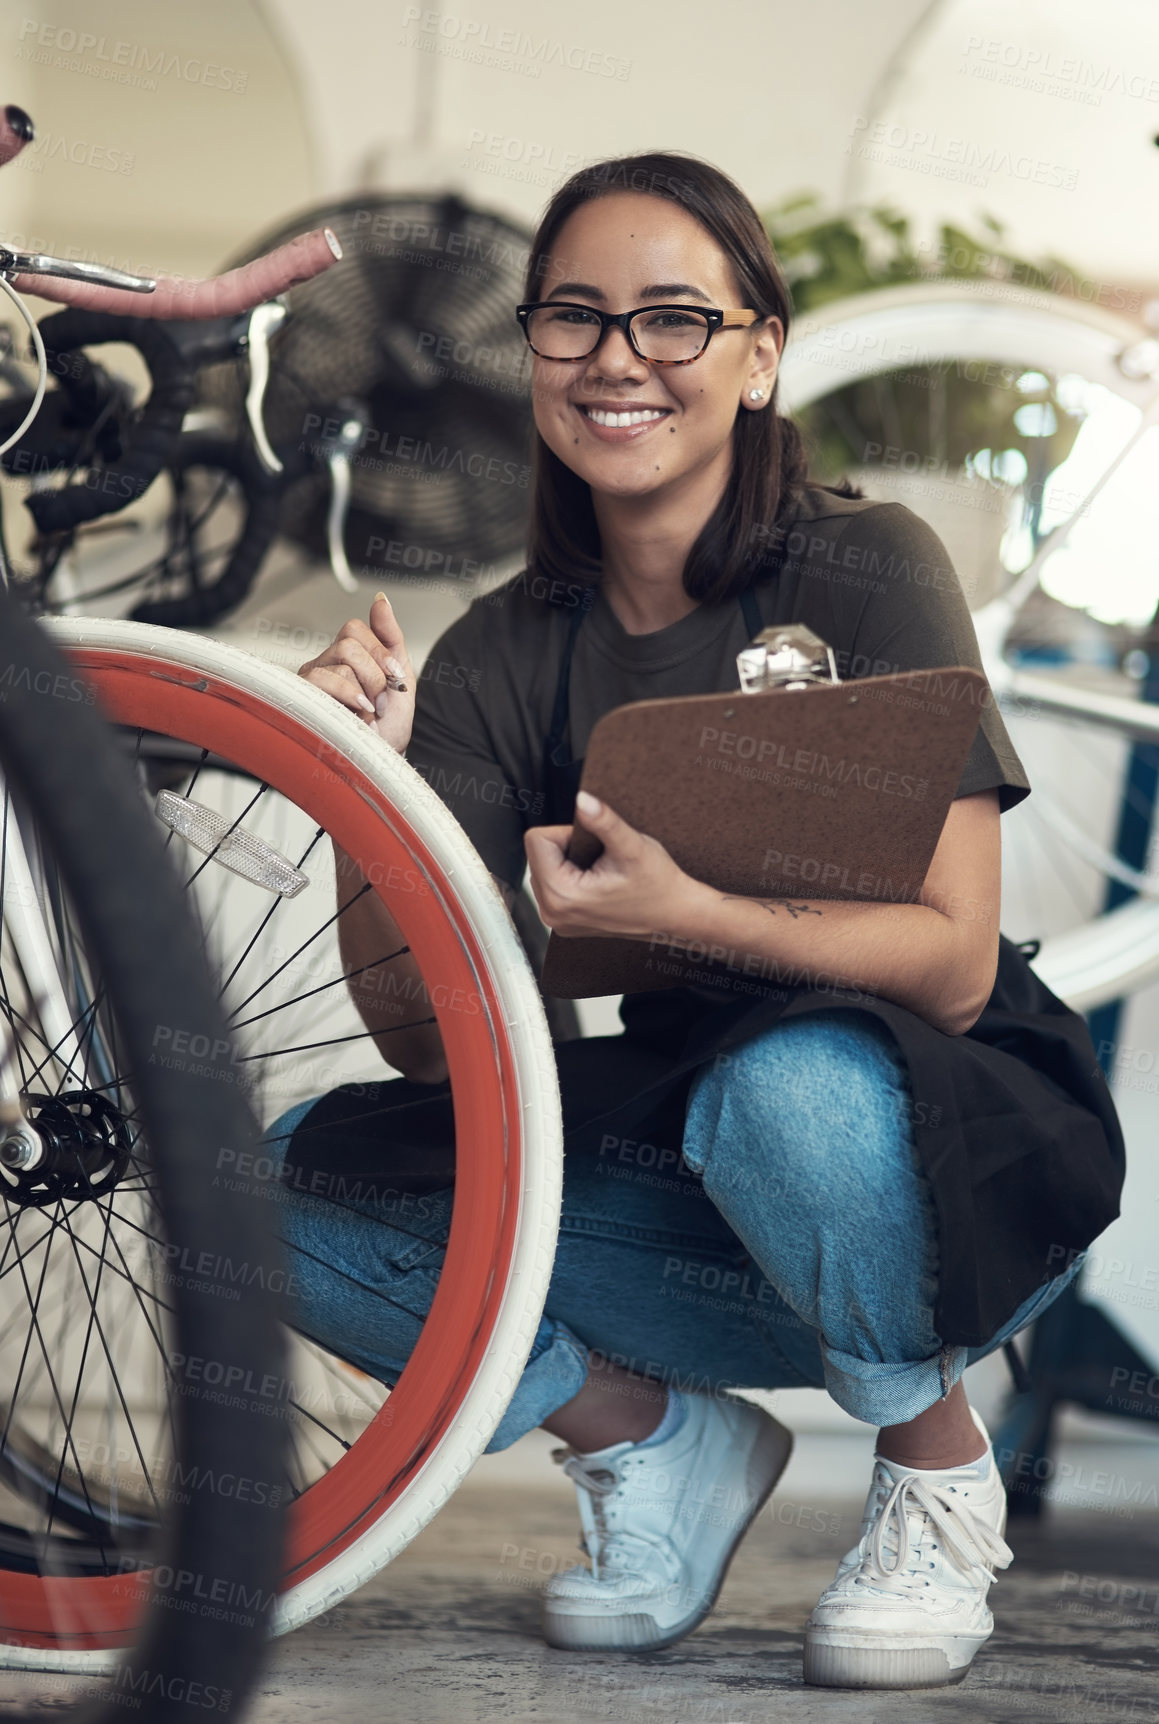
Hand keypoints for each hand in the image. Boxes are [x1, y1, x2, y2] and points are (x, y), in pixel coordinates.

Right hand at [298, 592, 415, 752]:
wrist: (383, 758)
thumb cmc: (388, 724)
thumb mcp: (399, 675)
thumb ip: (390, 636)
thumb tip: (380, 600)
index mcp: (345, 656)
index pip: (354, 628)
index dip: (379, 651)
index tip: (396, 677)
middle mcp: (323, 664)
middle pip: (348, 645)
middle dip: (375, 675)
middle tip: (381, 702)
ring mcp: (310, 682)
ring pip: (339, 663)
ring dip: (364, 691)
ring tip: (370, 714)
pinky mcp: (302, 699)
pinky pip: (322, 680)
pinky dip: (349, 697)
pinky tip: (359, 716)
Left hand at [525, 791, 698, 939]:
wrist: (674, 915)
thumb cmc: (658, 885)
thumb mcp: (631, 846)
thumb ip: (604, 821)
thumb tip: (582, 799)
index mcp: (561, 895)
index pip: (537, 840)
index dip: (567, 833)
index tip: (593, 845)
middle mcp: (552, 912)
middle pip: (538, 855)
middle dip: (566, 849)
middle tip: (599, 860)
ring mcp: (557, 920)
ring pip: (544, 869)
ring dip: (568, 863)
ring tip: (600, 872)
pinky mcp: (563, 922)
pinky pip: (552, 886)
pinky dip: (570, 878)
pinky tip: (597, 884)